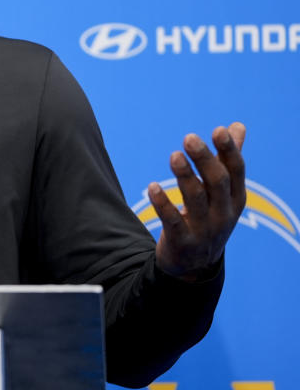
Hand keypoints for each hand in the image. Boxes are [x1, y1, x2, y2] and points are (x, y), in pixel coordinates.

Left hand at [149, 122, 245, 281]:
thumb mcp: (223, 193)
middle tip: (189, 138)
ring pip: (196, 199)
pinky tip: (152, 187)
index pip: (236, 171)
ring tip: (174, 156)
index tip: (218, 130)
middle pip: (217, 182)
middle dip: (204, 159)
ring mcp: (205, 229)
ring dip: (185, 176)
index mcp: (235, 198)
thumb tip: (237, 126)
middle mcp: (224, 213)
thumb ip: (227, 159)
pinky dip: (163, 203)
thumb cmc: (210, 217)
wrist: (195, 265)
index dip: (228, 151)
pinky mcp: (183, 241)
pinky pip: (173, 221)